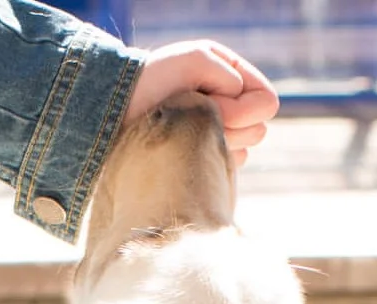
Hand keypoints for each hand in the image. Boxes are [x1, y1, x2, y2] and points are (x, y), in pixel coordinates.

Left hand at [129, 41, 278, 164]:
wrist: (110, 114)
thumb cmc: (148, 81)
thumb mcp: (194, 60)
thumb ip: (230, 77)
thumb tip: (246, 117)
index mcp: (230, 76)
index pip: (266, 102)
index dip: (244, 108)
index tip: (211, 103)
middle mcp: (227, 105)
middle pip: (259, 131)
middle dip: (226, 126)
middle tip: (188, 118)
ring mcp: (215, 134)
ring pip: (244, 152)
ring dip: (214, 143)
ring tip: (181, 133)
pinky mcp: (201, 159)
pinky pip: (223, 170)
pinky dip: (205, 161)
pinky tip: (181, 151)